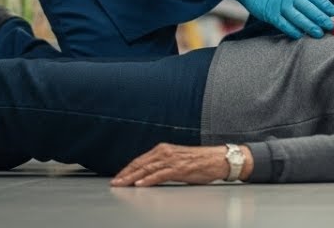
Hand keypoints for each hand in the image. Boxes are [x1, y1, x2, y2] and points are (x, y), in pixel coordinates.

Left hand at [111, 144, 248, 186]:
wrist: (218, 159)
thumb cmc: (200, 161)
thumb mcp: (178, 160)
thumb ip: (164, 164)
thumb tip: (149, 174)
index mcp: (164, 149)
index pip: (140, 160)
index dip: (127, 169)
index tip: (118, 177)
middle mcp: (166, 152)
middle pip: (140, 164)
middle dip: (125, 174)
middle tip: (115, 182)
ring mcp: (172, 160)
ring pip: (147, 169)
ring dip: (132, 178)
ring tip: (122, 184)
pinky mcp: (179, 169)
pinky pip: (160, 175)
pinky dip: (149, 180)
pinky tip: (140, 184)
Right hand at [218, 0, 333, 38]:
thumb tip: (316, 6)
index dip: (326, 6)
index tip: (333, 13)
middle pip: (311, 10)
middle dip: (322, 19)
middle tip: (330, 27)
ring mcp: (281, 6)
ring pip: (301, 20)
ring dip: (311, 28)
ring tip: (319, 34)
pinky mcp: (271, 15)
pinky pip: (286, 26)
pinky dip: (294, 32)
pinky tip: (300, 35)